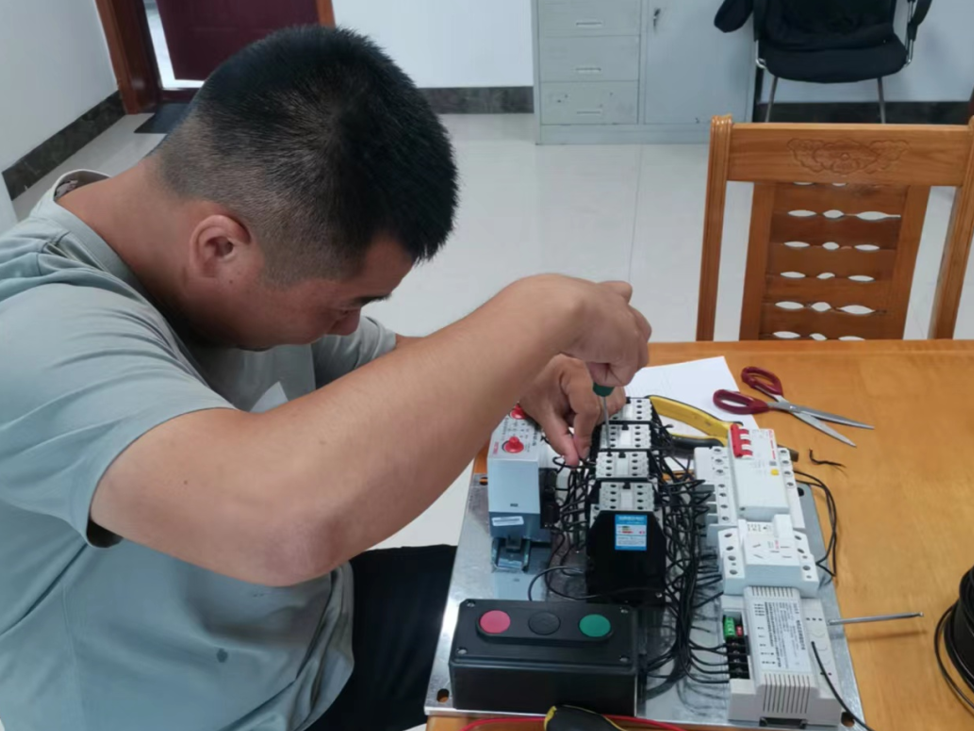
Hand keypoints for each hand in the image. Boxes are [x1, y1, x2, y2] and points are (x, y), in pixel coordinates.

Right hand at [512, 276, 650, 387]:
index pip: (622, 294)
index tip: (598, 330)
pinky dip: (607, 377)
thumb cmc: (545, 305)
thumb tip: (568, 337)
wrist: (553, 309)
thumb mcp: (554, 306)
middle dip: (621, 346)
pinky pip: (624, 375)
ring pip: (635, 357)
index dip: (615, 318)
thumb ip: (566, 315)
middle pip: (639, 329)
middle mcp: (618, 305)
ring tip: (589, 361)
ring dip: (613, 364)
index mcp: (600, 291)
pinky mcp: (629, 349)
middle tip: (594, 353)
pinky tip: (589, 366)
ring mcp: (628, 326)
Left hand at [520, 355, 627, 465]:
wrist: (528, 365)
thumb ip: (558, 437)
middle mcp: (591, 367)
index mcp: (575, 372)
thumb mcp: (542, 412)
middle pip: (604, 409)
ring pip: (613, 403)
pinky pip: (612, 396)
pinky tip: (581, 403)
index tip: (579, 451)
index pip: (589, 410)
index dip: (583, 435)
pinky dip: (599, 406)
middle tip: (565, 418)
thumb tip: (573, 457)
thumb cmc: (533, 382)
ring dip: (594, 415)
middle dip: (585, 422)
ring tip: (572, 408)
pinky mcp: (602, 372)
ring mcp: (599, 368)